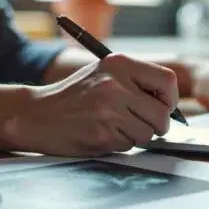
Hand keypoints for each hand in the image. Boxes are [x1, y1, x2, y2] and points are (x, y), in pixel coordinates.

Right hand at [6, 54, 177, 156]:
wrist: (35, 114)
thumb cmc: (75, 97)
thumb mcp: (104, 75)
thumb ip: (136, 84)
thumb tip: (172, 107)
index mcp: (119, 63)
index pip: (167, 81)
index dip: (170, 99)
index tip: (163, 107)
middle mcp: (115, 83)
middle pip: (162, 113)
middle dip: (157, 125)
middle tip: (141, 124)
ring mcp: (108, 109)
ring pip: (148, 133)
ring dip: (136, 136)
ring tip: (114, 126)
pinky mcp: (102, 133)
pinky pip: (129, 145)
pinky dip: (120, 143)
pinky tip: (101, 133)